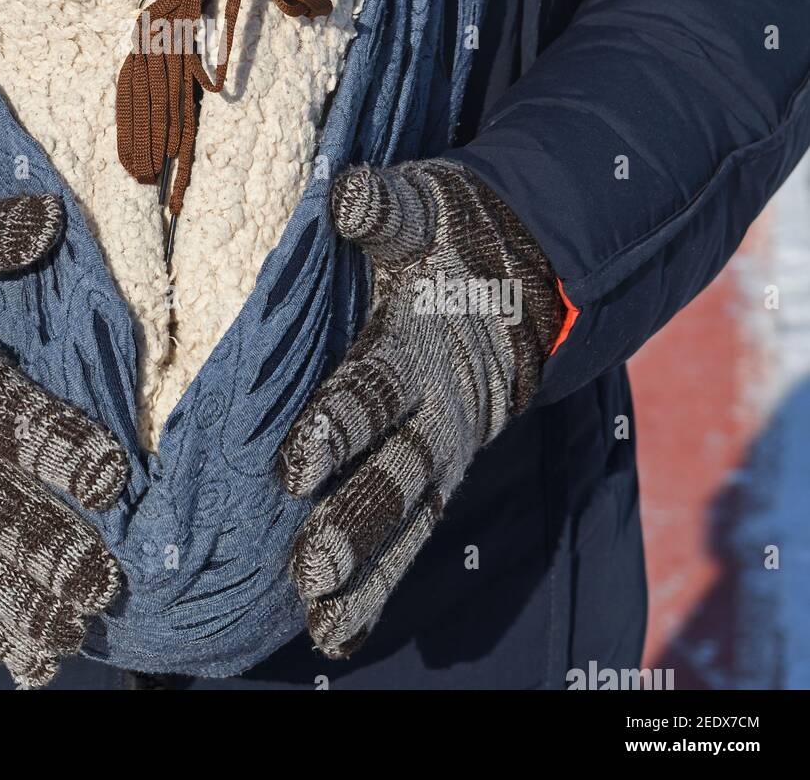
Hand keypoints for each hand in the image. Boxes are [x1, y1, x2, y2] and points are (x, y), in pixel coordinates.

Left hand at [280, 161, 561, 657]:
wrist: (530, 269)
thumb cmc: (455, 233)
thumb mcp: (425, 208)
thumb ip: (384, 208)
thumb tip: (346, 193)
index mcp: (422, 342)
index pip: (375, 389)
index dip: (337, 426)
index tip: (295, 464)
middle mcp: (440, 406)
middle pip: (399, 472)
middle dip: (356, 519)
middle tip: (308, 565)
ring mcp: (445, 444)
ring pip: (410, 517)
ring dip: (367, 569)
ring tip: (319, 618)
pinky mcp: (441, 467)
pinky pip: (414, 531)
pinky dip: (380, 583)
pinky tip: (335, 631)